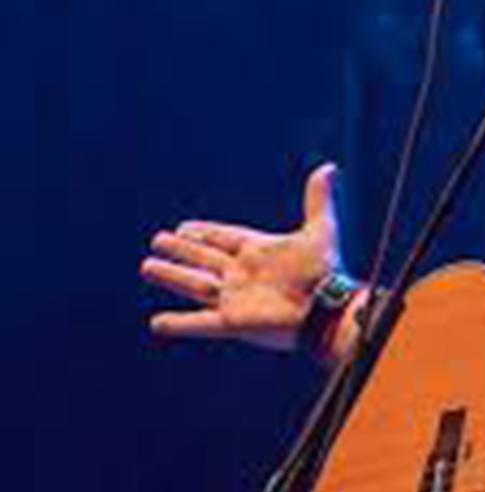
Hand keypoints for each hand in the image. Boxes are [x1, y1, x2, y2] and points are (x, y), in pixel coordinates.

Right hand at [142, 163, 345, 350]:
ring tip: (148, 267)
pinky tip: (156, 323)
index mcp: (259, 252)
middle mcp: (242, 274)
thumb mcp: (320, 229)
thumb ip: (318, 199)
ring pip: (195, 286)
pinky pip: (199, 324)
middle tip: (158, 241)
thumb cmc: (326, 271)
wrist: (327, 308)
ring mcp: (236, 299)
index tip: (183, 228)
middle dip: (182, 251)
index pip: (224, 238)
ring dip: (172, 277)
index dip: (204, 233)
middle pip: (204, 259)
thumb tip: (330, 167)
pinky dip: (178, 324)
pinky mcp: (234, 323)